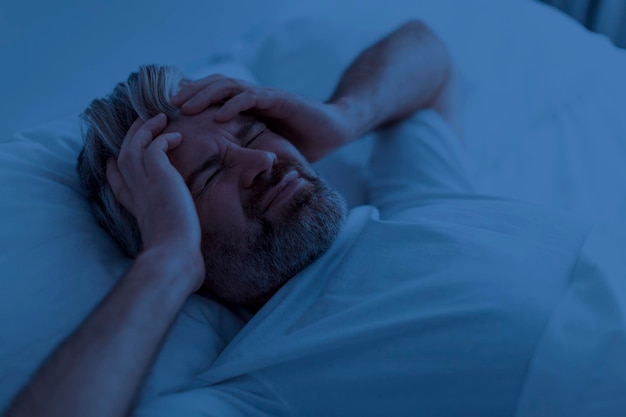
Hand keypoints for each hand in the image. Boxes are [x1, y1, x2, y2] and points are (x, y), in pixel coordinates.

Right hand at [106, 114, 203, 290]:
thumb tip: (198, 274)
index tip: (117, 158)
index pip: (117, 182)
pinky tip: (176, 136)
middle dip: (131, 138)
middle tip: (143, 124)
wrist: (174, 257)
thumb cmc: (178, 261)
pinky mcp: (158, 175)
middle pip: (122, 156)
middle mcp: (134, 193)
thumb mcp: (173, 249)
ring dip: (144, 129)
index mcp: (135, 208)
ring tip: (159, 117)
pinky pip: (153, 145)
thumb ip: (179, 249)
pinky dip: (162, 137)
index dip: (116, 168)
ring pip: (133, 145)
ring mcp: (143, 183)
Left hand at [171, 75, 355, 161]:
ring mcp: (266, 95)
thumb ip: (249, 154)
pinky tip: (219, 116)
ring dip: (205, 95)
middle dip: (191, 94)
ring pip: (228, 86)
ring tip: (187, 106)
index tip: (170, 116)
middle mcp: (253, 97)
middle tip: (169, 107)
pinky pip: (252, 97)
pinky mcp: (280, 99)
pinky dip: (234, 104)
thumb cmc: (302, 140)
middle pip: (214, 86)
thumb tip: (227, 180)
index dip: (192, 102)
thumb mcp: (268, 149)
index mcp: (247, 107)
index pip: (213, 97)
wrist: (334, 129)